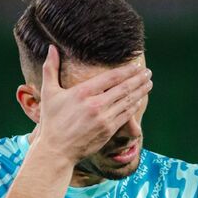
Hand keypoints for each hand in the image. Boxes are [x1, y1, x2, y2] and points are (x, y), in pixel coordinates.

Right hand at [36, 45, 151, 163]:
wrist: (57, 150)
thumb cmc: (51, 121)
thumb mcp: (48, 92)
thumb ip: (50, 68)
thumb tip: (51, 48)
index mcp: (83, 92)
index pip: (111, 77)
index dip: (127, 71)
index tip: (136, 66)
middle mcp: (96, 104)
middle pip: (123, 88)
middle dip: (138, 79)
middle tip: (148, 73)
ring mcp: (103, 119)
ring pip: (127, 102)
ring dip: (140, 92)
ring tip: (148, 84)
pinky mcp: (108, 131)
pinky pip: (125, 116)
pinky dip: (133, 107)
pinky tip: (139, 100)